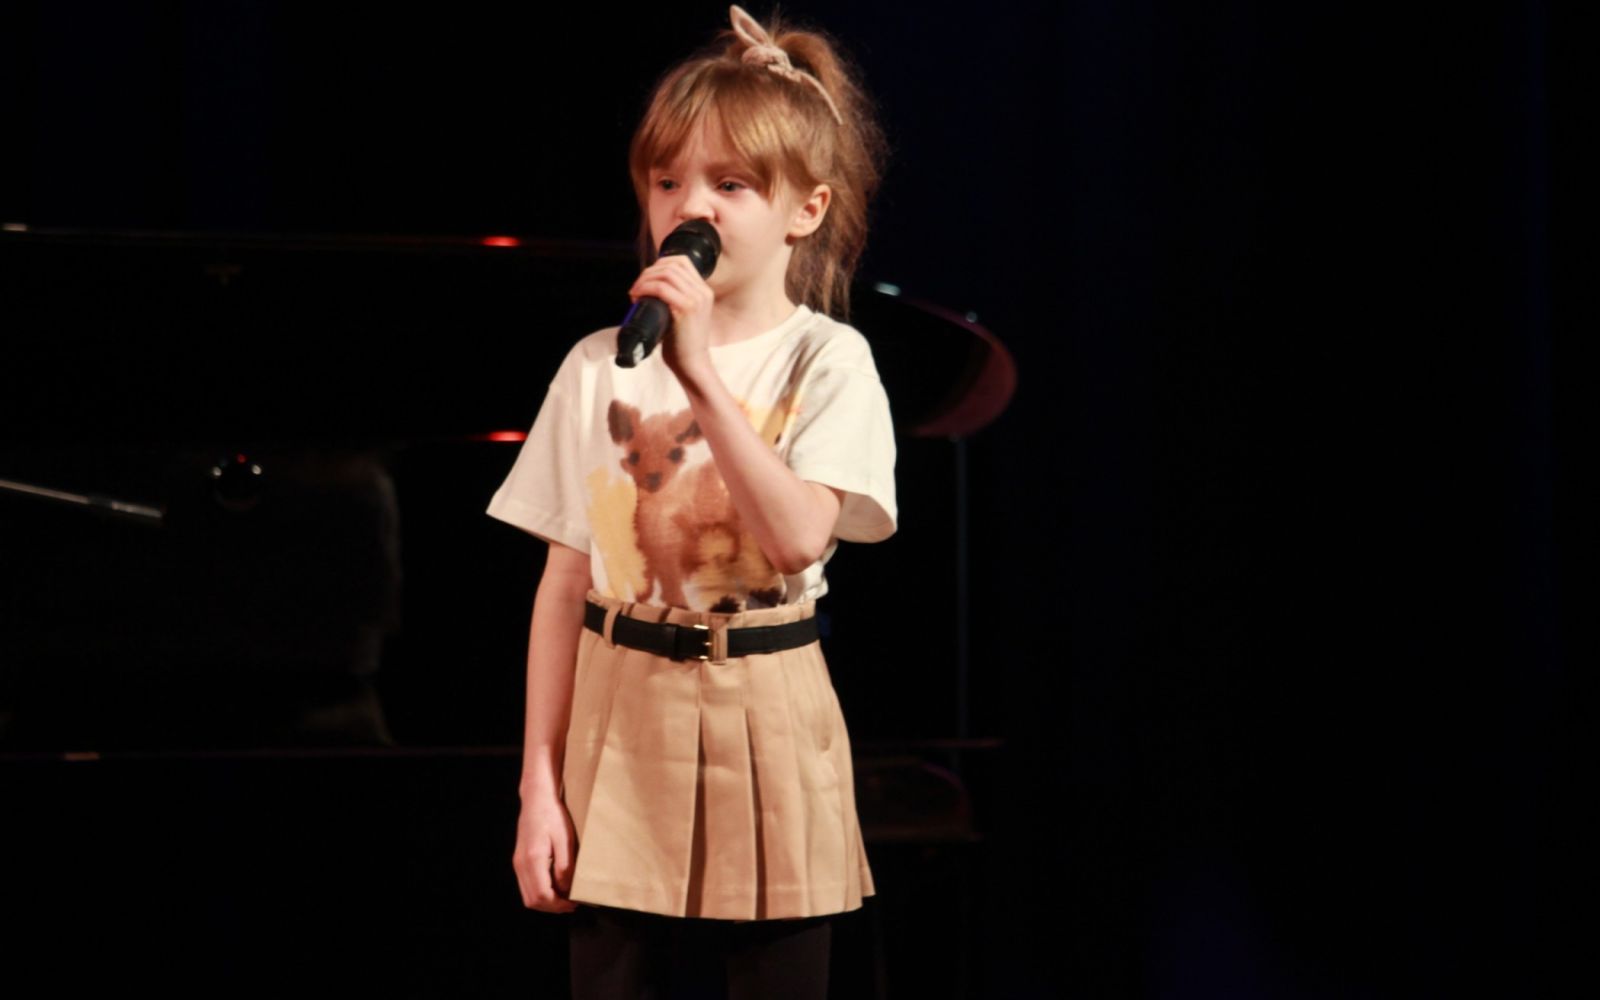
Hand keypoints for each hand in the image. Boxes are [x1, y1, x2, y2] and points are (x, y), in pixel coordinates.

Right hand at [512, 789, 579, 912]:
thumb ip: (565, 866)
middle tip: (571, 904)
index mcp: (533, 859)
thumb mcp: (566, 839)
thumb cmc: (553, 815)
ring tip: (565, 898)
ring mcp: (517, 863)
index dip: (558, 905)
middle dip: (552, 908)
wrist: (536, 799)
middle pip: (532, 901)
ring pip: (528, 897)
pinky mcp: (519, 861)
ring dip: (546, 902)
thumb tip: (566, 889)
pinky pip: (527, 886)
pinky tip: (555, 887)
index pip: (542, 895)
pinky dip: (540, 893)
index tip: (574, 904)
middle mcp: (521, 864)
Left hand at [628, 254, 714, 380]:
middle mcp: (703, 291)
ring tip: (635, 292)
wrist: (692, 364)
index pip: (682, 261)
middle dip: (649, 272)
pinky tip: (638, 296)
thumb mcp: (684, 316)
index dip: (660, 263)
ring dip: (645, 279)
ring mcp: (696, 298)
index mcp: (704, 291)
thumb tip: (650, 292)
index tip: (646, 277)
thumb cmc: (683, 344)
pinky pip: (662, 289)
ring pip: (666, 274)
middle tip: (636, 286)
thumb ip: (675, 301)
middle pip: (672, 265)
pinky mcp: (687, 308)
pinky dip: (646, 288)